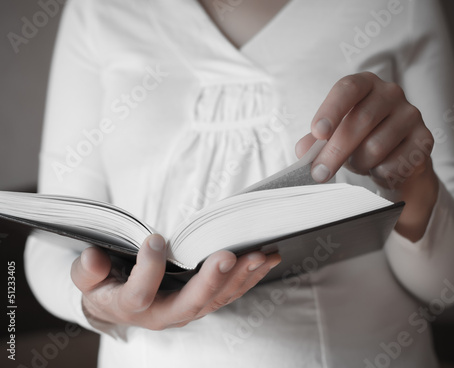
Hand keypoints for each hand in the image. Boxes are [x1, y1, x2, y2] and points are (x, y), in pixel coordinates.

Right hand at [71, 234, 280, 329]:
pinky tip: (267, 259)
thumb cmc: (106, 283)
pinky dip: (250, 277)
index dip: (147, 269)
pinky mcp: (206, 300)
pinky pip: (231, 293)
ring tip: (260, 254)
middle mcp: (165, 314)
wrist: (122, 300)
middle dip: (211, 280)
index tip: (154, 239)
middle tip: (227, 255)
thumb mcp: (88, 277)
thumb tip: (95, 258)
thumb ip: (88, 271)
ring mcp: (190, 309)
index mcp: (131, 307)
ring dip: (240, 276)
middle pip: (192, 303)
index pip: (139, 295)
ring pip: (218, 298)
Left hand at [296, 72, 438, 240]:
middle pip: (360, 122)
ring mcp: (411, 114)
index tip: (317, 133)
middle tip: (319, 174)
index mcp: (364, 84)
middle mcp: (390, 93)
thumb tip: (303, 150)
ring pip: (376, 147)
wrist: (397, 155)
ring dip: (360, 163)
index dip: (331, 110)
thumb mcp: (334, 135)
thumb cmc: (360, 138)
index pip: (347, 89)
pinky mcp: (424, 139)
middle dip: (334, 153)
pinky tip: (379, 169)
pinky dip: (379, 174)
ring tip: (360, 162)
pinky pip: (394, 164)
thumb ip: (316, 141)